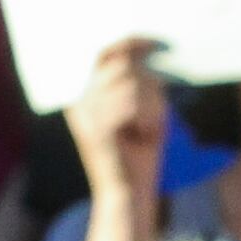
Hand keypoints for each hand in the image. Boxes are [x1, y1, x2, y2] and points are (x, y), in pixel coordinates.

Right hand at [67, 37, 167, 190]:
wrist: (128, 199)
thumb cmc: (139, 158)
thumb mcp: (144, 114)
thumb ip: (142, 85)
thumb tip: (152, 54)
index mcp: (83, 95)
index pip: (102, 53)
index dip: (128, 42)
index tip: (154, 41)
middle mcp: (78, 101)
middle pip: (119, 64)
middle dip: (146, 75)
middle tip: (162, 91)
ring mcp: (84, 114)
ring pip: (129, 81)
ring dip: (150, 101)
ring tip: (151, 125)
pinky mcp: (95, 128)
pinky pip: (131, 101)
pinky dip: (147, 114)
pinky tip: (147, 134)